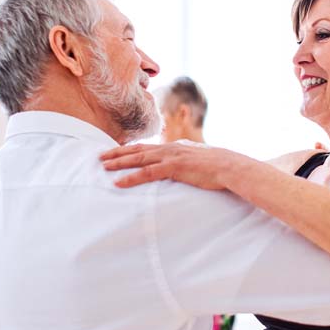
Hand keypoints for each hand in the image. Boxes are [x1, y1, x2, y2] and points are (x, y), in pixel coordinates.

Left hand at [100, 142, 254, 190]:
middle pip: (137, 150)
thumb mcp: (197, 161)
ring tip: (104, 168)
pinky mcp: (174, 167)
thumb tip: (180, 168)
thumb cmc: (217, 168)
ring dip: (119, 163)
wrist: (229, 166)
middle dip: (117, 153)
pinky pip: (148, 173)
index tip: (114, 153)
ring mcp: (170, 157)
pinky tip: (119, 182)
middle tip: (99, 157)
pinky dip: (131, 177)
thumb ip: (185, 162)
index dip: (129, 150)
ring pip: (138, 159)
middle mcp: (169, 148)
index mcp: (174, 147)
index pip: (146, 148)